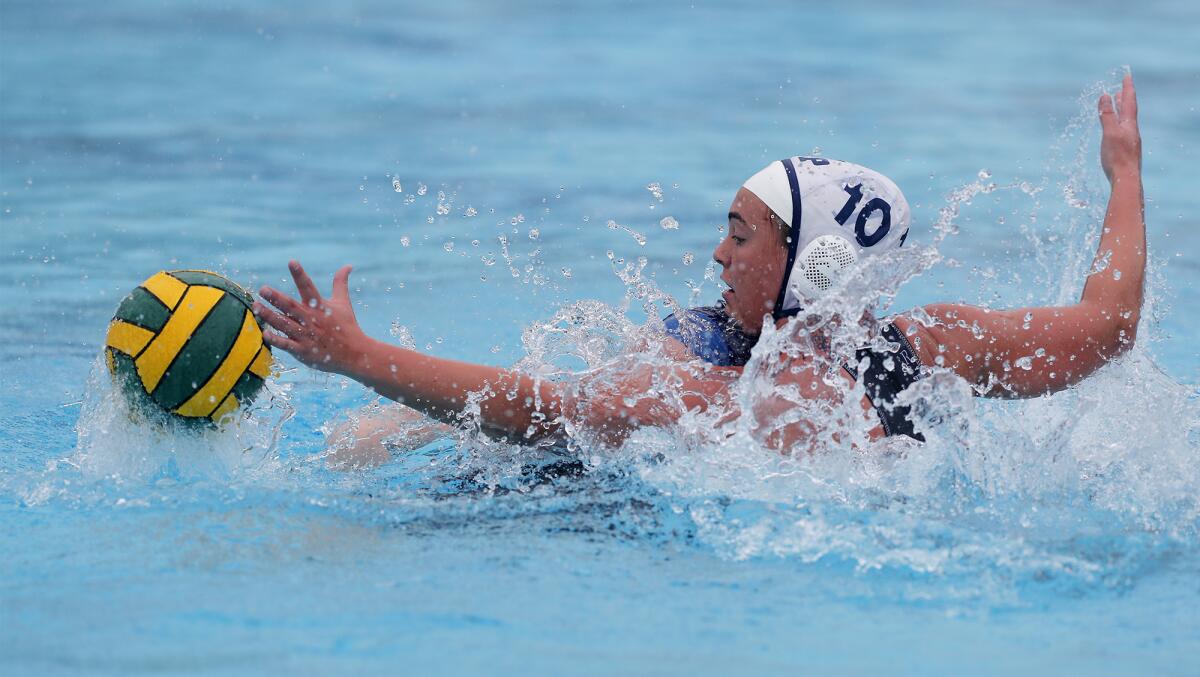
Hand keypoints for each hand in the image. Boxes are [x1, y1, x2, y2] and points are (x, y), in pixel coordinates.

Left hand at [254, 260, 366, 374]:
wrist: (355, 354)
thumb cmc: (347, 326)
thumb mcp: (343, 303)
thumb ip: (340, 283)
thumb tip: (348, 265)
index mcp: (320, 306)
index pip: (308, 287)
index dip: (300, 275)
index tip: (292, 262)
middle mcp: (312, 319)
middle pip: (291, 306)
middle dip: (276, 298)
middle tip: (263, 289)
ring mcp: (307, 335)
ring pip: (285, 324)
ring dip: (269, 315)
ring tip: (255, 306)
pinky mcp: (304, 351)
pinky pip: (287, 345)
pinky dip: (276, 340)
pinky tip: (264, 333)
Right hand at [1098, 73, 1140, 182]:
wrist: (1126, 178)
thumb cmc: (1117, 156)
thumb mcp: (1109, 132)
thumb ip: (1107, 115)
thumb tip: (1104, 96)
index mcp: (1128, 124)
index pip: (1129, 101)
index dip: (1127, 88)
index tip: (1127, 75)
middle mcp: (1131, 130)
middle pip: (1129, 109)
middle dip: (1125, 98)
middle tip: (1123, 88)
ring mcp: (1129, 139)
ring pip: (1125, 119)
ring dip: (1121, 109)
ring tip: (1117, 102)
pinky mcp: (1125, 148)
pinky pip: (1122, 129)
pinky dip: (1118, 121)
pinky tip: (1115, 127)